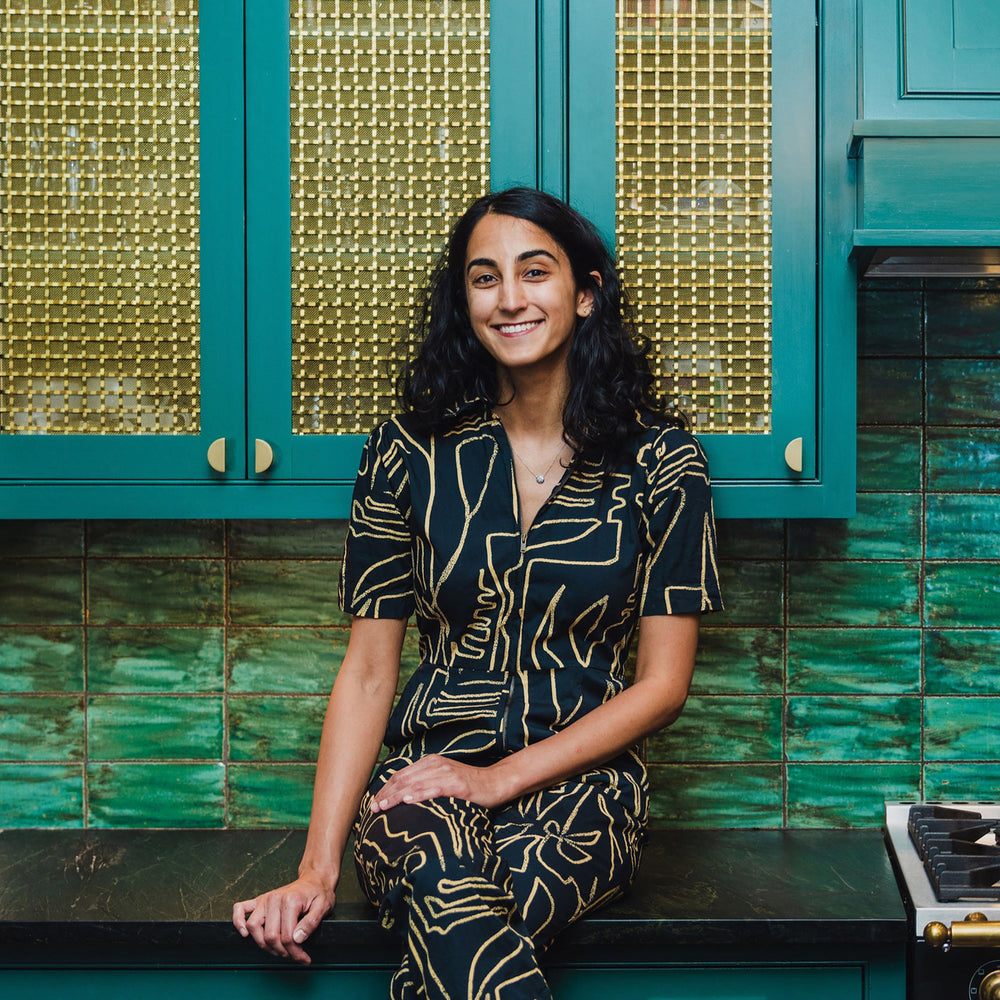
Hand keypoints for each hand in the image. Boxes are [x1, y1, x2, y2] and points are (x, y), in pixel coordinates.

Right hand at [232, 875, 334, 965]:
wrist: (314, 879)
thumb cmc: (318, 893)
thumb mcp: (323, 907)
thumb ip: (311, 923)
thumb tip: (297, 939)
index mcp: (290, 901)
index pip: (287, 936)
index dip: (295, 952)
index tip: (304, 958)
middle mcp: (274, 899)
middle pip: (270, 936)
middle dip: (282, 952)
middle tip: (294, 955)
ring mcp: (264, 900)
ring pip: (254, 928)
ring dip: (264, 945)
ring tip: (279, 949)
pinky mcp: (259, 900)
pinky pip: (240, 909)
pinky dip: (238, 922)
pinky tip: (244, 933)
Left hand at [370, 754, 508, 812]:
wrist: (495, 783)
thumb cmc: (469, 786)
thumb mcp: (444, 780)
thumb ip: (426, 783)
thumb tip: (403, 798)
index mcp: (430, 762)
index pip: (401, 775)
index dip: (384, 788)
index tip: (372, 802)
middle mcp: (436, 765)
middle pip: (403, 779)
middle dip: (385, 794)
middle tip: (371, 809)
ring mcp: (446, 774)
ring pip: (414, 784)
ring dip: (395, 797)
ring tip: (381, 807)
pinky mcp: (457, 785)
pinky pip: (433, 790)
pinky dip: (418, 795)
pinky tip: (406, 801)